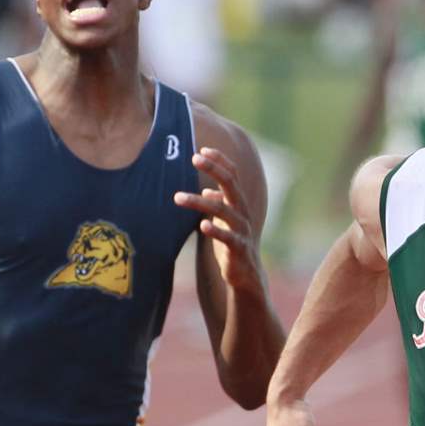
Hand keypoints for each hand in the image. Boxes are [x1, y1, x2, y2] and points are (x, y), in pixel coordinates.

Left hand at [174, 147, 263, 293]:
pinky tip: (202, 226)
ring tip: (177, 197)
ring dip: (199, 202)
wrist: (247, 276)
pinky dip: (215, 231)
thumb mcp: (225, 224)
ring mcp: (242, 230)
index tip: (201, 150)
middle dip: (213, 169)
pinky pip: (227, 237)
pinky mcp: (238, 249)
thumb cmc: (233, 247)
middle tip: (194, 158)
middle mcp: (243, 213)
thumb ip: (219, 206)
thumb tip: (207, 192)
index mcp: (238, 204)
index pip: (232, 175)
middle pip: (230, 184)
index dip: (219, 161)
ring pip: (222, 210)